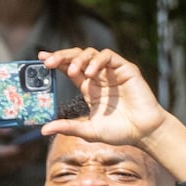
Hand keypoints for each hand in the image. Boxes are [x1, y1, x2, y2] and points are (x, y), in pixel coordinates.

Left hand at [39, 47, 169, 148]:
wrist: (144, 132)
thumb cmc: (120, 132)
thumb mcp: (88, 131)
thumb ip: (68, 127)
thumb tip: (43, 130)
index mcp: (89, 88)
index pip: (69, 68)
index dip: (56, 61)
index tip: (41, 59)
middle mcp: (99, 76)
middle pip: (77, 56)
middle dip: (61, 56)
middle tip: (48, 62)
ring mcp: (112, 71)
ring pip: (91, 53)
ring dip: (79, 59)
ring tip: (73, 71)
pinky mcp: (125, 68)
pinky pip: (108, 56)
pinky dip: (97, 61)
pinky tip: (90, 74)